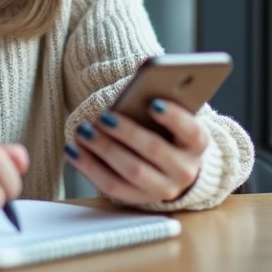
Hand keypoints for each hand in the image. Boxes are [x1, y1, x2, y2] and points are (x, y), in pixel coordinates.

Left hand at [65, 99, 209, 204]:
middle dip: (127, 133)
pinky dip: (90, 168)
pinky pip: (113, 187)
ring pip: (133, 172)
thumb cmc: (167, 129)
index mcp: (197, 142)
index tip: (152, 103)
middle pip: (155, 151)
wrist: (174, 166)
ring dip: (104, 150)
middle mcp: (185, 169)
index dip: (174, 117)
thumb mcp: (170, 113)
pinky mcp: (140, 200)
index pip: (191, 130)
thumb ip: (159, 97)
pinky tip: (74, 150)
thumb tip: (143, 71)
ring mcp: (164, 189)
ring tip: (83, 131)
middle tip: (102, 117)